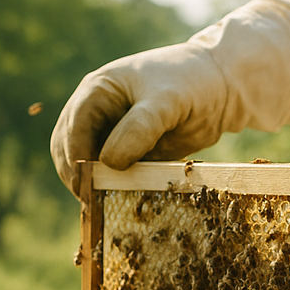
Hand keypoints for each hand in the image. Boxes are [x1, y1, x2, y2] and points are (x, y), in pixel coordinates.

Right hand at [50, 43, 229, 194]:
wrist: (220, 91)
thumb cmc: (190, 83)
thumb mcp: (166, 101)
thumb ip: (139, 128)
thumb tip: (109, 163)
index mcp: (97, 91)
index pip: (73, 128)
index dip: (74, 158)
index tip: (85, 186)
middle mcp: (97, 113)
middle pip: (70, 150)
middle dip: (79, 176)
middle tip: (92, 203)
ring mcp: (111, 136)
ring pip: (89, 167)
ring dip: (95, 186)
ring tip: (105, 206)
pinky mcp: (129, 155)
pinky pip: (115, 177)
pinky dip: (115, 190)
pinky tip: (124, 202)